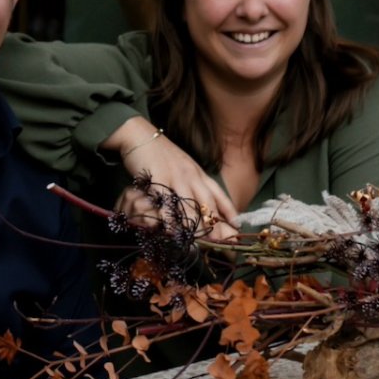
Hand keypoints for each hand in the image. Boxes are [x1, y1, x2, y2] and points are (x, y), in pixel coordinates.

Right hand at [109, 119, 237, 239]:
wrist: (141, 135)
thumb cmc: (161, 154)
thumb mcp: (183, 166)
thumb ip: (193, 181)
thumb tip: (203, 200)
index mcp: (198, 173)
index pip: (217, 194)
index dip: (228, 211)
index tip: (236, 227)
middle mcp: (190, 176)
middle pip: (206, 203)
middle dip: (214, 224)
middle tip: (220, 243)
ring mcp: (174, 177)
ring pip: (187, 204)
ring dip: (194, 225)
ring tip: (199, 242)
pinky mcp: (157, 179)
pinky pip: (164, 202)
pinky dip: (168, 217)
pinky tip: (171, 230)